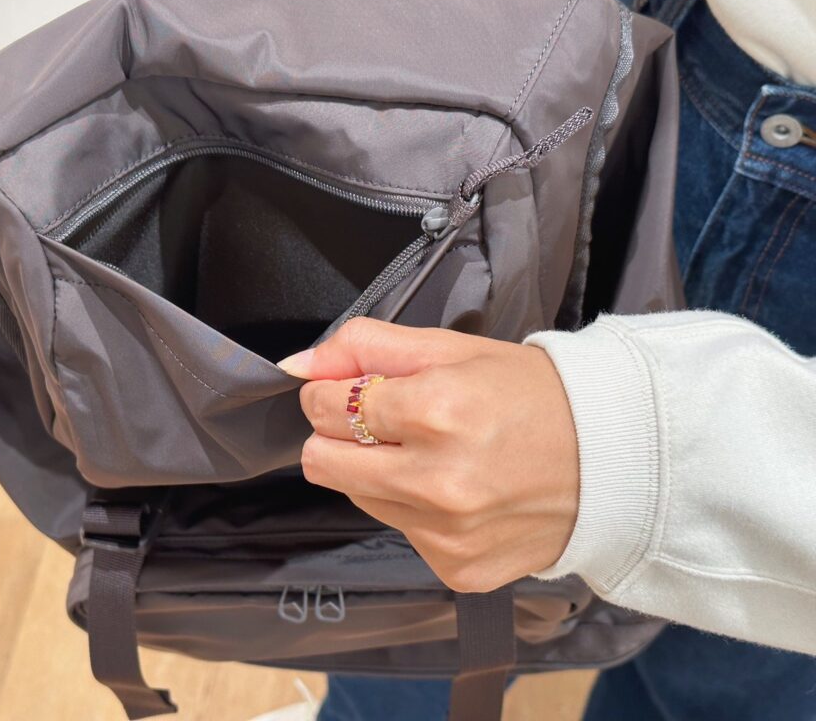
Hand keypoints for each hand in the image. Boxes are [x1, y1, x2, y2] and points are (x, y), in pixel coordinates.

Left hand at [278, 317, 579, 591]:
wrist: (616, 461)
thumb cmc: (534, 396)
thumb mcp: (451, 348)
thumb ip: (366, 346)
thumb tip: (297, 364)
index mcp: (436, 410)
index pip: (324, 407)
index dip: (333, 392)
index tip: (360, 389)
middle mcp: (436, 481)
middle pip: (320, 462)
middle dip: (340, 435)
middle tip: (391, 421)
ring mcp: (445, 533)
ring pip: (356, 497)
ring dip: (378, 472)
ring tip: (436, 454)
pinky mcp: (456, 568)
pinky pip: (399, 532)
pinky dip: (414, 509)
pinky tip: (459, 490)